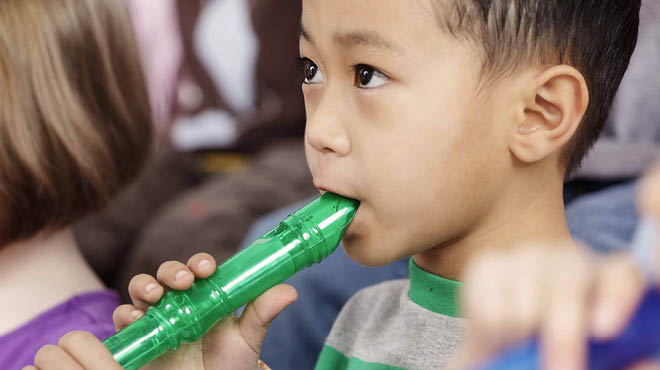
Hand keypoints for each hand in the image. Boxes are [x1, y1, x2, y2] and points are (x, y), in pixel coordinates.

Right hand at [25, 253, 296, 369]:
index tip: (207, 269)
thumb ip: (262, 314)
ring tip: (156, 295)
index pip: (199, 268)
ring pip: (142, 288)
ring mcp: (156, 316)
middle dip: (173, 271)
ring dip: (146, 284)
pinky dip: (128, 314)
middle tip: (184, 281)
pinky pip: (125, 318)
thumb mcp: (247, 341)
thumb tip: (290, 290)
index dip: (200, 262)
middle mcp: (179, 301)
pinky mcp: (139, 336)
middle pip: (168, 273)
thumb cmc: (227, 365)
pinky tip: (138, 318)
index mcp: (205, 295)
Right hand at [451, 164, 659, 369]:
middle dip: (562, 332)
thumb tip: (643, 364)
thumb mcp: (598, 361)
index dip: (616, 298)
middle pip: (569, 283)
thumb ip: (619, 362)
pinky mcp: (488, 265)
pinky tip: (501, 337)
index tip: (604, 332)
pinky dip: (493, 334)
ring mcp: (527, 257)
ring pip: (526, 299)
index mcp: (610, 280)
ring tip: (523, 348)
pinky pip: (490, 305)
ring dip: (523, 336)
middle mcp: (570, 260)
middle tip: (560, 369)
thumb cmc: (564, 353)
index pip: (622, 275)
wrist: (507, 348)